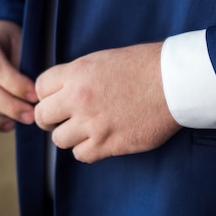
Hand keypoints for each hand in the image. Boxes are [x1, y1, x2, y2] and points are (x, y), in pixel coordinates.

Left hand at [34, 42, 180, 162]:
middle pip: (42, 116)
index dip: (46, 95)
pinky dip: (87, 150)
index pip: (40, 88)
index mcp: (77, 73)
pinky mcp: (109, 143)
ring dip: (69, 136)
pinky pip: (81, 155)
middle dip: (50, 119)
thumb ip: (78, 76)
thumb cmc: (144, 66)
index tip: (56, 100)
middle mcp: (79, 98)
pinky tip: (99, 140)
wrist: (175, 82)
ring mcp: (93, 123)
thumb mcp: (103, 60)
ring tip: (84, 130)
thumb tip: (62, 91)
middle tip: (62, 119)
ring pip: (59, 139)